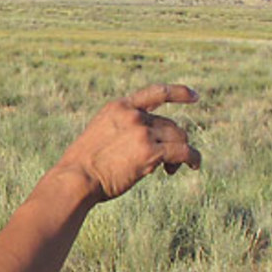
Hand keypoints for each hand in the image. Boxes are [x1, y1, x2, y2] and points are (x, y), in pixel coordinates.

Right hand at [61, 83, 201, 201]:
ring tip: (172, 169)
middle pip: (169, 124)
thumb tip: (149, 147)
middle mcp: (133, 115)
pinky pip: (184, 152)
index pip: (156, 92)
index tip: (195, 97)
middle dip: (174, 141)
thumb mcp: (99, 136)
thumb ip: (122, 132)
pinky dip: (193, 158)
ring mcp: (142, 132)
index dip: (179, 93)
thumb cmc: (82, 167)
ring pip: (178, 138)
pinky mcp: (151, 152)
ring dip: (181, 152)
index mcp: (118, 107)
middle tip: (169, 163)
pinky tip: (195, 165)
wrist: (76, 179)